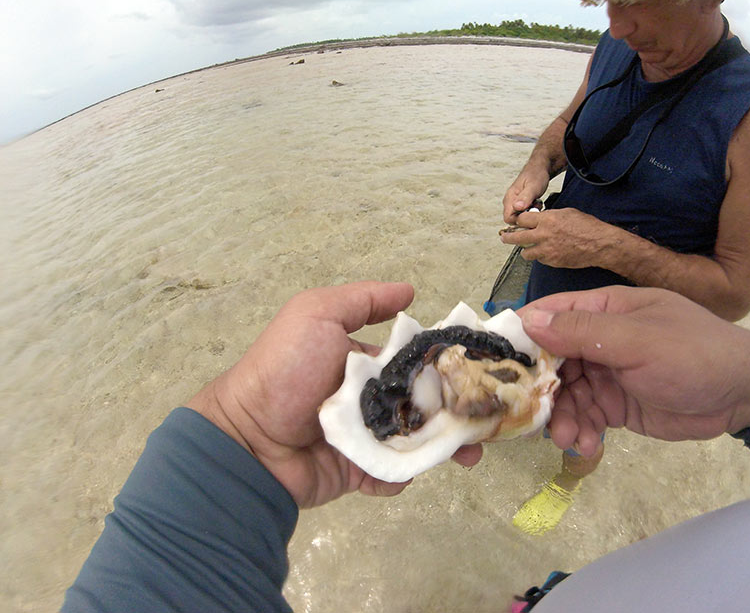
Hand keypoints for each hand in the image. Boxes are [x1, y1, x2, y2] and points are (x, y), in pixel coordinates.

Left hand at [188, 281, 482, 507]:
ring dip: (446, 446)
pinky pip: (393, 473)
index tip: (480, 367)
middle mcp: (372, 397)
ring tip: (469, 453)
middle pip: (426, 402)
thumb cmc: (285, 370)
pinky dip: (403, 474)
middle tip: (486, 418)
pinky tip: (409, 469)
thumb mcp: (316, 315)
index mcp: (367, 361)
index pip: (418, 360)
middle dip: (457, 409)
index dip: (448, 362)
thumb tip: (409, 290)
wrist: (248, 439)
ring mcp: (367, 436)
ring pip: (417, 440)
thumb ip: (362, 300)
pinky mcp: (360, 470)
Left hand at [500, 207, 617, 268]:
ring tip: (526, 249)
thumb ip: (551, 216)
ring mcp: (547, 250)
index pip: (522, 219)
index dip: (518, 220)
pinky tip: (546, 253)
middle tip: (505, 237)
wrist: (599, 244)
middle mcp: (543, 235)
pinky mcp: (552, 261)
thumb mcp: (567, 213)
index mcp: (547, 220)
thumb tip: (541, 219)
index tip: (516, 222)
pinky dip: (540, 257)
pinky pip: (540, 260)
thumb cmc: (587, 226)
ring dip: (525, 250)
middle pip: (517, 237)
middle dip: (508, 237)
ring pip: (525, 252)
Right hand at [502, 163, 549, 223]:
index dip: (520, 220)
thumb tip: (517, 207)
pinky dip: (531, 211)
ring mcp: (514, 203)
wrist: (540, 168)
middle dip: (526, 217)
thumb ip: (525, 197)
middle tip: (535, 207)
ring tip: (537, 203)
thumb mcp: (533, 186)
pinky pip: (523, 213)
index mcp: (509, 198)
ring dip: (530, 214)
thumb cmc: (536, 175)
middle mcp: (509, 202)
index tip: (531, 213)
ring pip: (519, 217)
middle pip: (513, 220)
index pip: (508, 219)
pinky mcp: (519, 203)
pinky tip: (536, 203)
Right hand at [518, 286, 749, 456]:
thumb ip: (584, 331)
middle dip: (540, 390)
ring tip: (569, 439)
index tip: (493, 365)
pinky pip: (584, 417)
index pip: (547, 316)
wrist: (746, 395)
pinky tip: (589, 446)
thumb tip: (529, 320)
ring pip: (564, 395)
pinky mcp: (613, 405)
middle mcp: (596, 338)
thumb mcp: (638, 339)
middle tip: (533, 416)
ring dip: (561, 417)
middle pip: (549, 361)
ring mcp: (604, 373)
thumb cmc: (693, 354)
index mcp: (602, 308)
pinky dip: (581, 431)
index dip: (520, 338)